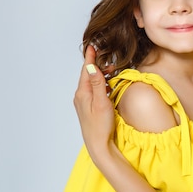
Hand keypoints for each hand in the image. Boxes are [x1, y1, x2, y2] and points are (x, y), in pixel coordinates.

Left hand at [73, 45, 115, 160]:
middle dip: (98, 66)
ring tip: (112, 72)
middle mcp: (81, 96)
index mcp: (82, 93)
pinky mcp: (88, 108)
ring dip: (100, 76)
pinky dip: (101, 85)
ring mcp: (83, 102)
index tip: (92, 46)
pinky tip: (108, 87)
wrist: (98, 144)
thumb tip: (92, 67)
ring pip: (91, 83)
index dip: (90, 58)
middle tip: (110, 62)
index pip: (86, 70)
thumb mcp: (102, 102)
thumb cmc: (100, 126)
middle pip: (88, 75)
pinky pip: (93, 91)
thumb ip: (98, 84)